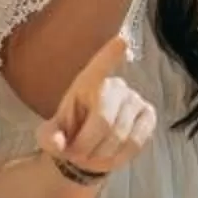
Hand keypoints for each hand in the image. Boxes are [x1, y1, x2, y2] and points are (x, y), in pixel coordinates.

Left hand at [40, 36, 155, 180]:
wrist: (89, 150)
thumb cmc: (69, 134)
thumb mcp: (50, 136)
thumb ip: (49, 138)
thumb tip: (57, 144)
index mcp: (87, 83)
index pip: (99, 67)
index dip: (110, 55)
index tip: (121, 41)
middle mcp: (115, 85)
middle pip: (105, 120)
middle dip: (87, 145)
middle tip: (76, 155)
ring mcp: (135, 99)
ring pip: (121, 135)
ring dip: (101, 154)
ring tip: (91, 156)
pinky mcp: (149, 115)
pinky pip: (136, 141)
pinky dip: (120, 156)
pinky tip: (111, 155)